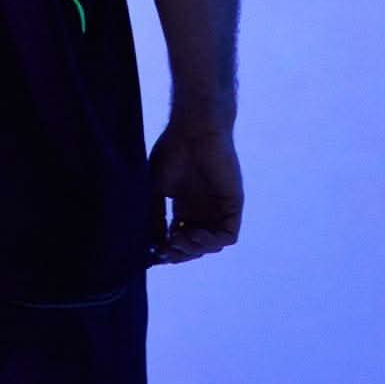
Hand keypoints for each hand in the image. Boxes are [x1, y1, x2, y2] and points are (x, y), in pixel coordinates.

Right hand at [147, 121, 242, 264]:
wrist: (193, 130)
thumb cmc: (172, 151)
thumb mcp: (156, 188)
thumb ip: (154, 216)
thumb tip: (151, 245)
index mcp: (185, 208)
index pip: (179, 239)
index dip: (168, 249)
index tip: (154, 252)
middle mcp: (203, 211)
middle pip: (194, 246)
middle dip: (180, 253)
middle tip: (165, 249)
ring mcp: (218, 209)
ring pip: (210, 245)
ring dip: (194, 249)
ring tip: (178, 239)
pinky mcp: (233, 206)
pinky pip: (227, 235)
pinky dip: (211, 241)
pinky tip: (195, 233)